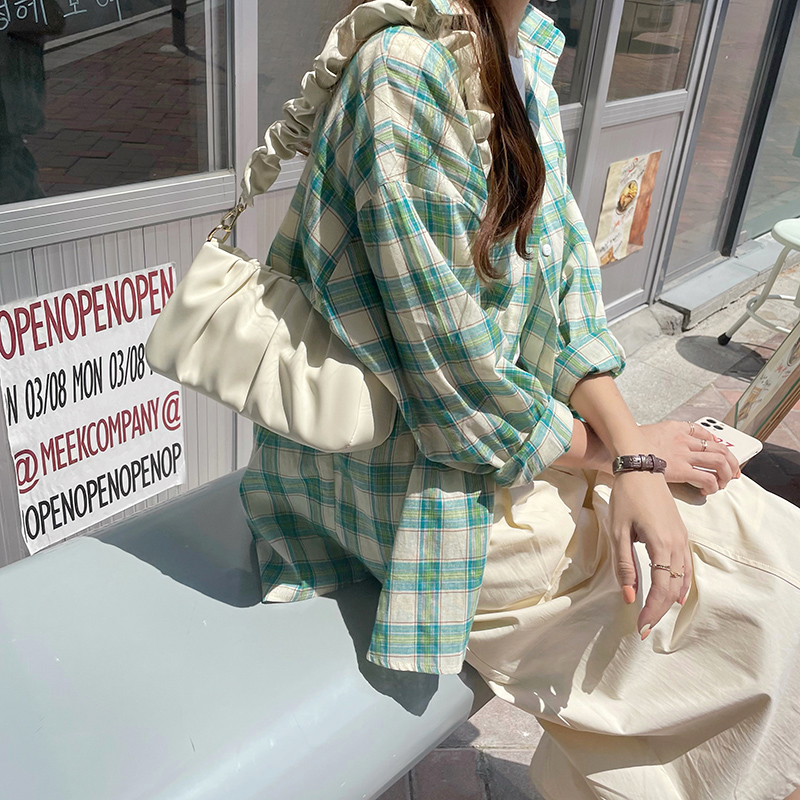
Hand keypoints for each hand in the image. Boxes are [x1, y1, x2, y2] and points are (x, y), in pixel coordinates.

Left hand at [609, 470, 691, 638]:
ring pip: (682, 579)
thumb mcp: (618, 531)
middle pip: (673, 588)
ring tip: (656, 616)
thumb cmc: (626, 498)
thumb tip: (629, 597)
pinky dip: (681, 585)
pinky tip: (675, 595)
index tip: (640, 628)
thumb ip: (624, 565)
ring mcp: (682, 539)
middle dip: (660, 611)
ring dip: (670, 600)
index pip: (662, 589)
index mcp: (662, 545)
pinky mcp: (681, 534)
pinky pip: (685, 567)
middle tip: (644, 628)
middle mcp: (677, 545)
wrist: (641, 469)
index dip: (652, 611)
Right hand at [639, 420, 740, 494]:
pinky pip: (707, 478)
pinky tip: (706, 491)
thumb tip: (658, 449)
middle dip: (731, 462)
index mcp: (677, 429)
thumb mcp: (646, 432)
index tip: (720, 453)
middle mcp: (685, 440)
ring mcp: (685, 455)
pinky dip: (712, 486)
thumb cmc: (630, 444)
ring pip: (719, 462)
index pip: (704, 433)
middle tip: (732, 473)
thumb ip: (658, 438)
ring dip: (726, 474)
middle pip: (720, 448)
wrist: (623, 448)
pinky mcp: (682, 470)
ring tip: (722, 484)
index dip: (717, 444)